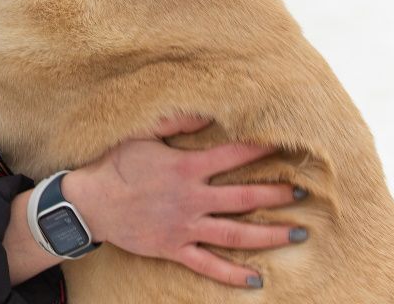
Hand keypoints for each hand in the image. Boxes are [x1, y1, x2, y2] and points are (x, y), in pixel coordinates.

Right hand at [62, 115, 304, 288]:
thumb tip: (206, 112)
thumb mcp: (141, 135)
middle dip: (276, 194)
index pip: (232, 155)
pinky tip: (256, 280)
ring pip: (236, 234)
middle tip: (303, 193)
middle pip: (244, 197)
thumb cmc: (114, 164)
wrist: (90, 202)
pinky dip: (232, 274)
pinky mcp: (174, 248)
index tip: (284, 145)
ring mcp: (185, 226)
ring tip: (298, 233)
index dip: (259, 148)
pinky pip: (208, 265)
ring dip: (269, 235)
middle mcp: (191, 198)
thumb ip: (175, 122)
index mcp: (185, 167)